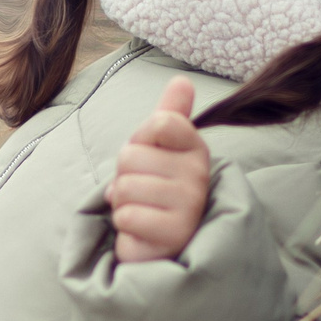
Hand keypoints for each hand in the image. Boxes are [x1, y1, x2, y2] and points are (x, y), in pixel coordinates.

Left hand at [107, 77, 209, 263]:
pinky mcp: (174, 237)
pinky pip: (126, 218)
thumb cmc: (157, 189)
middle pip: (129, 156)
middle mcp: (198, 175)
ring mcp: (189, 207)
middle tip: (141, 192)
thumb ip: (170, 114)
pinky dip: (124, 228)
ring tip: (142, 212)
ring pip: (123, 189)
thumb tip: (182, 79)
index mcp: (195, 149)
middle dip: (122, 177)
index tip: (150, 156)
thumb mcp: (161, 149)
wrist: (162, 241)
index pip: (160, 122)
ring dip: (121, 204)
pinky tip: (142, 232)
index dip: (139, 140)